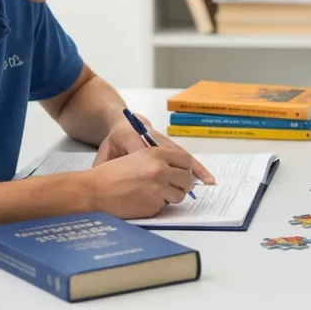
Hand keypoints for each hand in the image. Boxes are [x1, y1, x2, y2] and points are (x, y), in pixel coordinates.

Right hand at [86, 147, 198, 218]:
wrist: (94, 190)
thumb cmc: (112, 174)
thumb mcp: (137, 158)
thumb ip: (159, 161)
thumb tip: (179, 171)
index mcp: (156, 153)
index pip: (185, 160)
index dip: (185, 169)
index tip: (181, 175)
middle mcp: (160, 169)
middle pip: (187, 179)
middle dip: (181, 185)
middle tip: (171, 188)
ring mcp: (158, 187)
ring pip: (180, 195)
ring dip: (171, 197)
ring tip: (154, 195)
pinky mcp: (153, 204)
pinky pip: (165, 206)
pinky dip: (157, 206)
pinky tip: (142, 202)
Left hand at [93, 112, 214, 184]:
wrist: (125, 121)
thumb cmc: (115, 139)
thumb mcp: (104, 150)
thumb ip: (103, 163)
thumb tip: (103, 176)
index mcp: (131, 135)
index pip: (141, 150)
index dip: (149, 167)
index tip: (157, 182)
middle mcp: (152, 137)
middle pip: (169, 152)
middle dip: (179, 170)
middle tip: (186, 187)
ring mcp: (163, 140)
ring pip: (181, 154)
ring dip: (194, 169)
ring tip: (207, 182)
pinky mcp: (170, 145)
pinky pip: (184, 157)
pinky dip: (195, 167)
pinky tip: (204, 177)